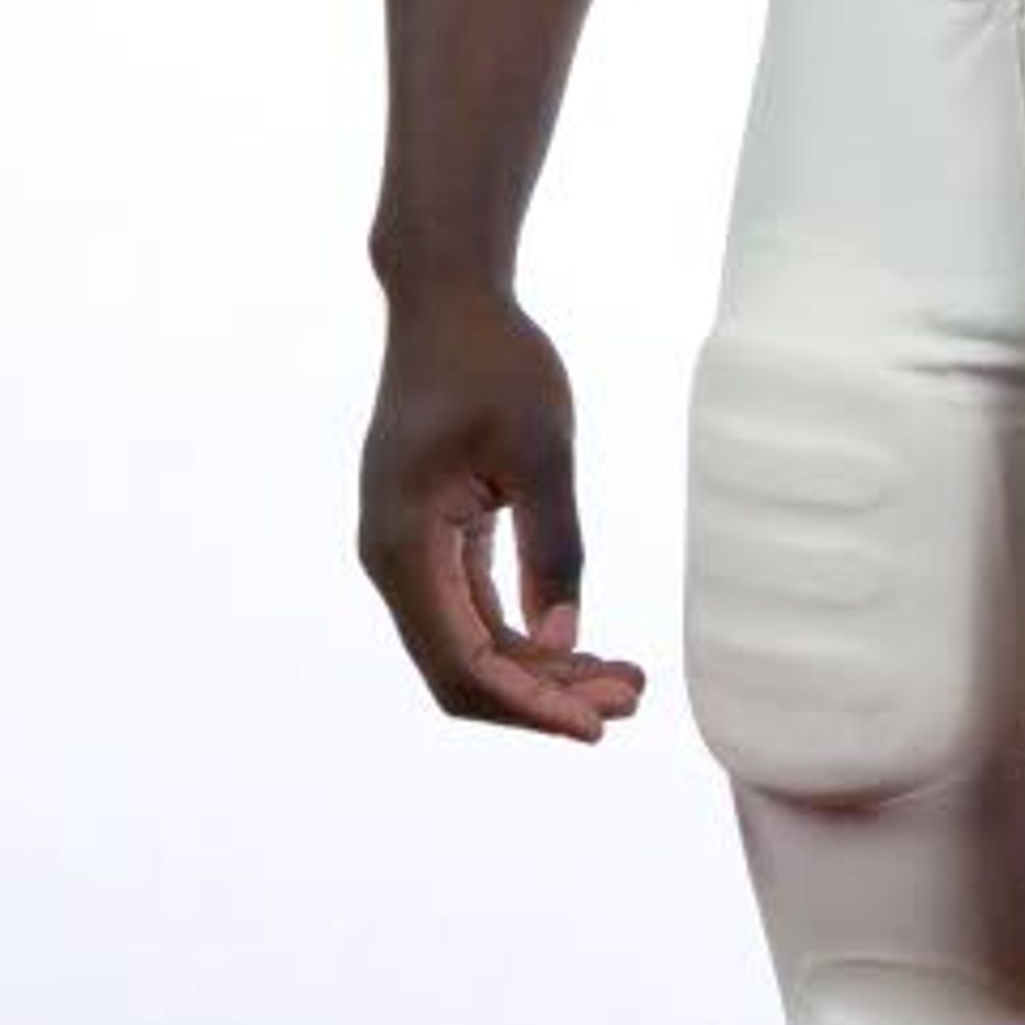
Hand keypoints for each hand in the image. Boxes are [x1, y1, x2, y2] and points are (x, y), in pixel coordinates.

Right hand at [358, 282, 649, 742]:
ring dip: (543, 673)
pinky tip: (586, 647)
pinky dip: (528, 637)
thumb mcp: (541, 450)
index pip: (461, 664)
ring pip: (471, 647)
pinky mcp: (434, 537)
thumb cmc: (494, 360)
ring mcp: (409, 551)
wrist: (448, 297)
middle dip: (544, 698)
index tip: (597, 726)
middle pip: (463, 671)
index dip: (530, 706)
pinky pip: (475, 612)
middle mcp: (392, 560)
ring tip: (626, 680)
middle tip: (632, 698)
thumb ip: (553, 547)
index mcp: (403, 544)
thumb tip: (563, 640)